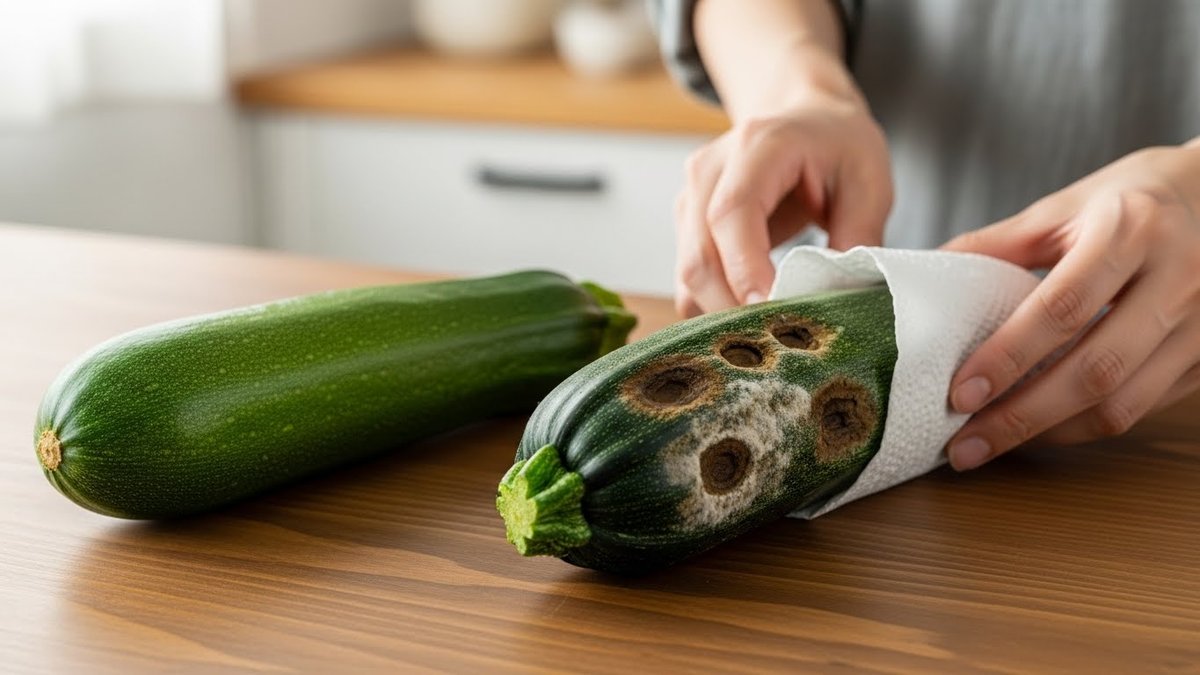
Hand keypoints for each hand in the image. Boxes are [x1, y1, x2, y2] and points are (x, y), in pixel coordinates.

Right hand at [673, 98, 892, 316]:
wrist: (806, 118)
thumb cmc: (838, 146)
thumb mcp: (870, 182)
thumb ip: (859, 237)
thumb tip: (839, 297)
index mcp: (759, 145)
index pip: (732, 213)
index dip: (746, 270)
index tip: (774, 312)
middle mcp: (710, 169)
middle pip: (699, 254)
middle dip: (733, 307)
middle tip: (778, 343)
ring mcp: (690, 197)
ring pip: (687, 274)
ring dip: (722, 312)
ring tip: (769, 337)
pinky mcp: (686, 225)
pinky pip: (689, 279)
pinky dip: (714, 306)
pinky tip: (752, 318)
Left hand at [942, 143, 1199, 469]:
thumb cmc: (1134, 198)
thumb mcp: (1065, 206)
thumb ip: (996, 244)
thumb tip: (927, 277)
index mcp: (1132, 231)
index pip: (1062, 308)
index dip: (1008, 358)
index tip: (960, 394)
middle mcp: (1179, 279)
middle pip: (1095, 370)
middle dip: (1022, 417)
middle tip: (965, 446)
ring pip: (1124, 403)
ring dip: (1051, 433)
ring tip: (993, 445)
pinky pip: (1144, 407)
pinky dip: (1086, 426)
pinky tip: (1042, 429)